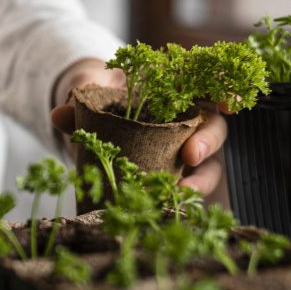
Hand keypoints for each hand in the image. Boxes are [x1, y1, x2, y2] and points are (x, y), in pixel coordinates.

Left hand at [49, 59, 229, 204]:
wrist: (91, 119)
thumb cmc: (101, 99)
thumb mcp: (88, 97)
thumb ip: (79, 103)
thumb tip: (58, 114)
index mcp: (173, 86)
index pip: (208, 81)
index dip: (225, 87)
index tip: (232, 101)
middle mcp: (188, 116)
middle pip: (213, 125)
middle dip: (208, 140)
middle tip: (191, 156)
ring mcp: (185, 146)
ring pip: (209, 162)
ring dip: (201, 178)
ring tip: (181, 192)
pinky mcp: (176, 173)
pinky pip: (189, 185)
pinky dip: (184, 197)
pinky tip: (174, 208)